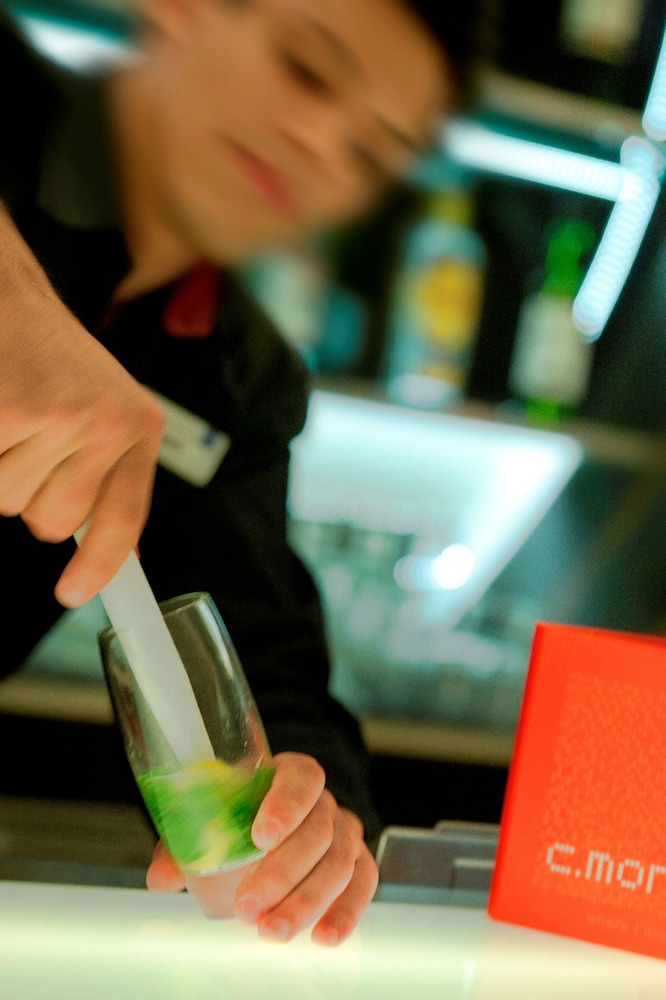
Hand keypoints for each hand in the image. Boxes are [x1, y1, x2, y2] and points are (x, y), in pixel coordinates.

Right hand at [0, 204, 164, 605]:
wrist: (8, 294)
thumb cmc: (47, 357)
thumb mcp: (99, 409)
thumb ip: (103, 474)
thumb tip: (102, 553)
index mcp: (138, 427)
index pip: (126, 517)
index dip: (101, 565)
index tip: (73, 594)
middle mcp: (109, 426)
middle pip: (53, 522)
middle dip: (30, 494)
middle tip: (28, 438)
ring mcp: (61, 420)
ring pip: (11, 503)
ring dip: (1, 471)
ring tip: (12, 417)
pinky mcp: (11, 415)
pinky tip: (0, 413)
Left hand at [146, 752, 379, 945]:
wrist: (267, 824)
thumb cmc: (239, 816)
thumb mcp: (209, 819)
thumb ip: (184, 844)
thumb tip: (162, 879)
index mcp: (290, 774)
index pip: (301, 778)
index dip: (285, 805)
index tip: (259, 837)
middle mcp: (324, 800)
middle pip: (318, 829)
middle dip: (283, 872)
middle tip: (248, 906)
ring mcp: (345, 831)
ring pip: (339, 862)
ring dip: (306, 900)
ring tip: (272, 930)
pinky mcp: (358, 863)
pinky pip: (363, 884)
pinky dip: (346, 912)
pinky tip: (324, 936)